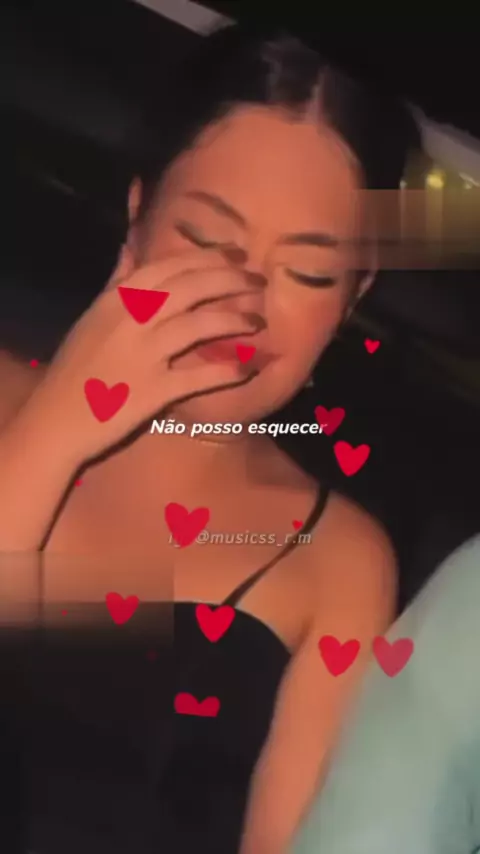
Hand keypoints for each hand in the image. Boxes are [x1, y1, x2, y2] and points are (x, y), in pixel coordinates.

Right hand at [26, 249, 259, 462]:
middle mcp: (132, 319)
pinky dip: (225, 372)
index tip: (237, 254)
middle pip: (191, 288)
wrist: (57, 416)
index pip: (170, 266)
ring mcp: (143, 355)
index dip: (208, 257)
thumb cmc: (76, 366)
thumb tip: (131, 245)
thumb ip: (117, 280)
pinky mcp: (153, 392)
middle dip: (230, 279)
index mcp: (118, 298)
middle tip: (258, 280)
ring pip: (198, 326)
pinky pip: (197, 378)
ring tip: (258, 321)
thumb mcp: (93, 315)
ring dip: (233, 320)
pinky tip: (247, 369)